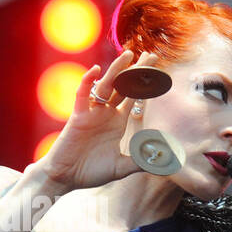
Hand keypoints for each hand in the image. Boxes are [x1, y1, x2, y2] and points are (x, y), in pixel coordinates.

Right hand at [34, 49, 151, 190]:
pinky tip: (95, 70)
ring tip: (129, 55)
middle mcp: (106, 113)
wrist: (67, 177)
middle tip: (152, 54)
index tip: (159, 71)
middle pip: (124, 86)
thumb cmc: (92, 171)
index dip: (146, 85)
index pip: (135, 98)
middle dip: (137, 71)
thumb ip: (141, 161)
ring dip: (117, 70)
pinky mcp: (78, 116)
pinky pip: (82, 95)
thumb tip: (164, 162)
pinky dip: (87, 82)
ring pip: (106, 86)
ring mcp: (92, 112)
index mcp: (118, 121)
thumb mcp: (122, 167)